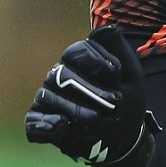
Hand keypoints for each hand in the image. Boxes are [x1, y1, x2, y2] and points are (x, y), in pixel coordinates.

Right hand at [25, 27, 153, 166]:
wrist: (123, 137)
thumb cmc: (126, 101)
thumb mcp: (132, 75)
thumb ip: (120, 48)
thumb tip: (103, 29)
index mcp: (81, 59)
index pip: (80, 50)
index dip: (100, 63)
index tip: (117, 77)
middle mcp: (60, 73)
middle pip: (64, 72)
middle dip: (91, 90)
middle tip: (114, 103)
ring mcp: (47, 96)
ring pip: (50, 95)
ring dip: (76, 109)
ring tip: (96, 120)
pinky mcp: (39, 120)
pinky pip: (33, 120)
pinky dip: (46, 124)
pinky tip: (62, 127)